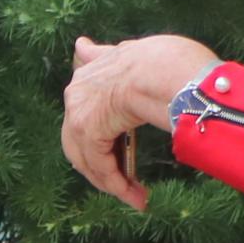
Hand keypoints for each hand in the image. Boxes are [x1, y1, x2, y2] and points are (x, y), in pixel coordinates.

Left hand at [61, 33, 224, 209]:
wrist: (166, 67)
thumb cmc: (166, 60)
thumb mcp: (131, 51)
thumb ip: (104, 55)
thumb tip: (80, 45)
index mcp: (88, 72)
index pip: (84, 111)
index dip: (99, 136)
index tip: (113, 153)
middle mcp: (77, 91)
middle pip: (81, 141)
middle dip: (104, 165)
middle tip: (127, 183)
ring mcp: (78, 112)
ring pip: (90, 159)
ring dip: (113, 181)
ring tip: (137, 197)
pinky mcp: (88, 132)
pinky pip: (102, 167)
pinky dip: (118, 184)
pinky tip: (136, 196)